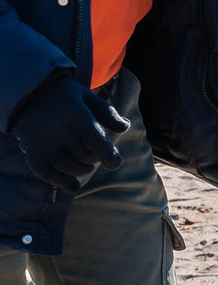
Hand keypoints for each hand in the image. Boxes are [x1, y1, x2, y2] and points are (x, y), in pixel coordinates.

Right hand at [7, 71, 124, 191]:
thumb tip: (125, 127)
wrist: (25, 97)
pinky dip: (62, 182)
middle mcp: (59, 132)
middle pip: (87, 157)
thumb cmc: (63, 97)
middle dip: (95, 158)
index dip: (109, 157)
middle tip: (93, 152)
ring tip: (85, 165)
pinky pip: (48, 175)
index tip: (114, 164)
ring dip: (82, 170)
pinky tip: (73, 187)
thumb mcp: (87, 97)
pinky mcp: (32, 154)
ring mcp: (44, 145)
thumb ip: (106, 113)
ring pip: (70, 168)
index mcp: (77, 116)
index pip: (97, 143)